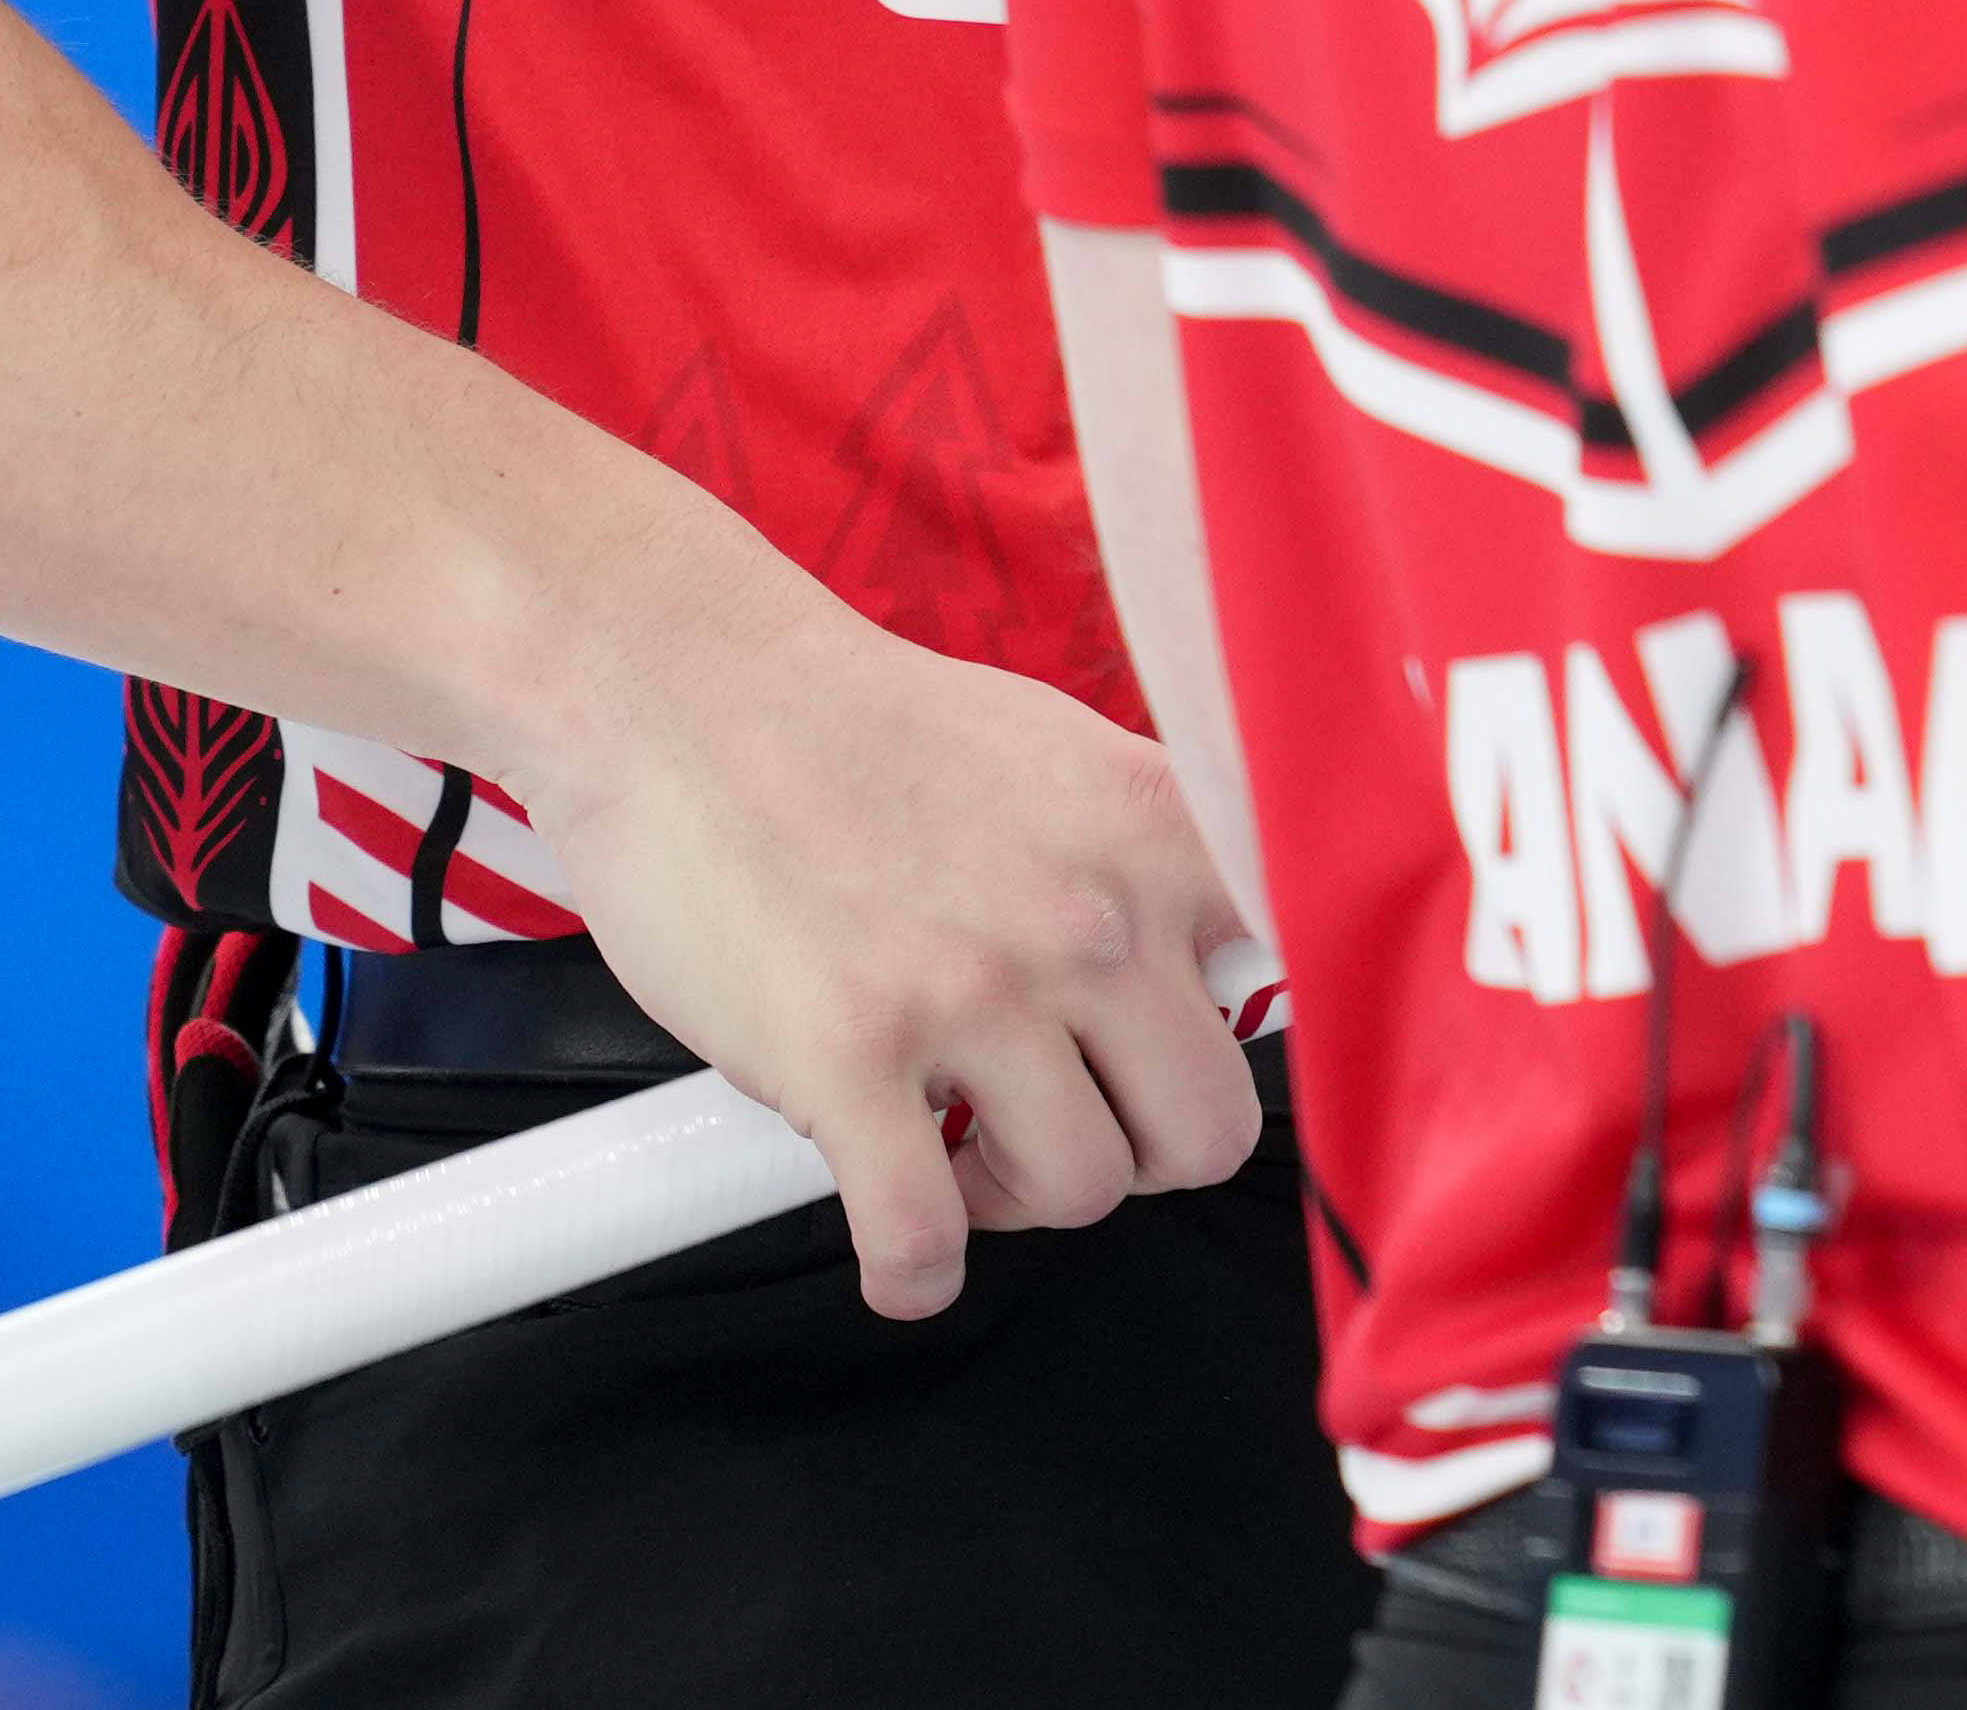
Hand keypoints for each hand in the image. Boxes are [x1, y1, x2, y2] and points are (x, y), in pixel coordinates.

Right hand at [508, 571, 1267, 1315]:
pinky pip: (922, 1238)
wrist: (690, 695)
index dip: (1216, 1046)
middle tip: (1062, 1125)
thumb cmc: (866, 731)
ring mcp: (972, 993)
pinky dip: (916, 1271)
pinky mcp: (848, 1059)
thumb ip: (1151, 857)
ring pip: (1080, 1189)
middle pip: (1203, 1129)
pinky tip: (901, 1249)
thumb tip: (1224, 947)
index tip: (1161, 1064)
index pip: (1276, 993)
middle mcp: (1090, 920)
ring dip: (1019, 1199)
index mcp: (1154, 839)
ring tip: (959, 1150)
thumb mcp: (1065, 760)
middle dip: (1138, 1153)